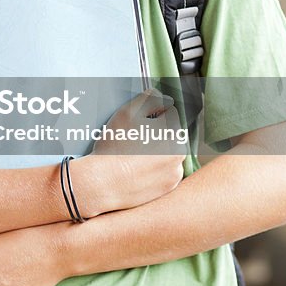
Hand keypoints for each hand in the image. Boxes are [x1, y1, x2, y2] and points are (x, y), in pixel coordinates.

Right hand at [76, 90, 185, 215]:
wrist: (104, 183)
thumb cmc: (115, 146)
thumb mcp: (128, 112)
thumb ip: (150, 98)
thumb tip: (165, 98)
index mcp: (174, 131)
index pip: (168, 111)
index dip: (150, 113)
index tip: (136, 123)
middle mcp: (181, 152)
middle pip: (169, 133)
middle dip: (155, 132)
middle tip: (132, 140)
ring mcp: (176, 172)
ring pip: (166, 152)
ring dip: (155, 150)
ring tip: (133, 156)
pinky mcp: (168, 187)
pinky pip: (163, 172)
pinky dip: (154, 169)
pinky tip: (137, 169)